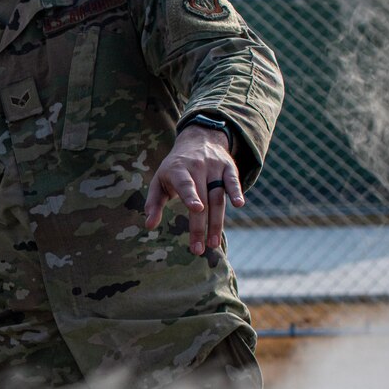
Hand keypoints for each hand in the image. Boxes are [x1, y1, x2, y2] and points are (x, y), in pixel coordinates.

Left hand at [145, 125, 244, 255]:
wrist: (198, 139)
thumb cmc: (174, 168)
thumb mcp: (159, 181)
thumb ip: (153, 203)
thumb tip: (148, 225)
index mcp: (178, 170)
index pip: (186, 185)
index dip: (191, 196)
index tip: (196, 209)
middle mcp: (198, 168)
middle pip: (203, 199)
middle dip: (200, 226)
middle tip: (198, 249)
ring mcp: (215, 167)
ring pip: (218, 197)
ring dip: (217, 222)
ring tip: (213, 244)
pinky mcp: (229, 168)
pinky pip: (233, 182)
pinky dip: (237, 192)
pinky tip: (239, 204)